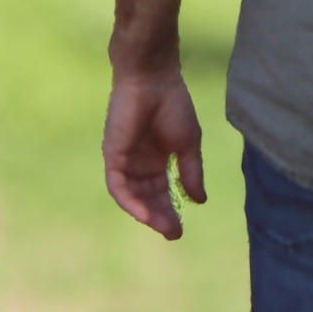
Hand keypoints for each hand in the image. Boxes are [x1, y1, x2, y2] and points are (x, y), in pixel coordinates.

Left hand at [103, 61, 206, 238]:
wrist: (153, 78)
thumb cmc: (172, 104)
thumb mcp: (188, 144)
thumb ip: (190, 172)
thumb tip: (199, 201)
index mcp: (157, 157)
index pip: (162, 191)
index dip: (171, 209)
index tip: (180, 228)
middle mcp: (139, 161)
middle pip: (148, 197)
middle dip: (161, 215)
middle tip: (173, 233)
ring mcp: (124, 159)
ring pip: (132, 196)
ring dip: (146, 213)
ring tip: (163, 227)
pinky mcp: (113, 154)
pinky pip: (118, 186)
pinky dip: (130, 202)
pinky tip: (144, 214)